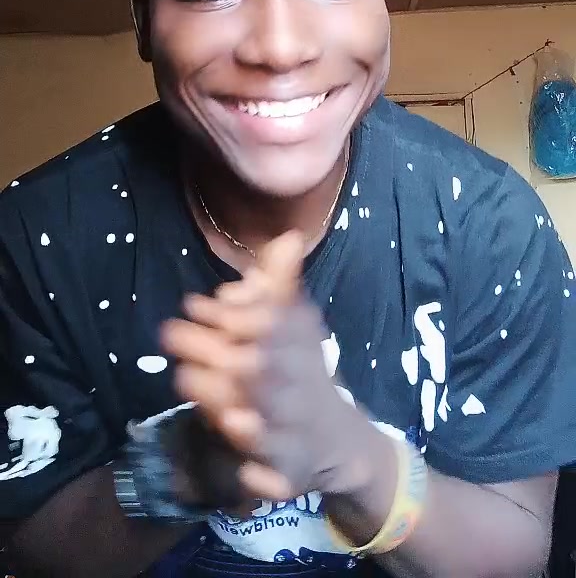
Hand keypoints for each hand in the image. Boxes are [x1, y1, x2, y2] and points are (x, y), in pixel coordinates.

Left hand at [162, 232, 371, 502]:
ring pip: (267, 424)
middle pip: (263, 372)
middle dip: (222, 353)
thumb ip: (282, 286)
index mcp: (302, 351)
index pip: (274, 326)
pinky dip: (262, 472)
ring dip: (231, 405)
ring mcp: (296, 436)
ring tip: (191, 383)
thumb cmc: (303, 373)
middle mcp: (300, 390)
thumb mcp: (298, 327)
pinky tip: (244, 466)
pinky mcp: (289, 476)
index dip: (240, 314)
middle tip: (172, 334)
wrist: (340, 442)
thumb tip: (285, 235)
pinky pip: (278, 479)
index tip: (198, 303)